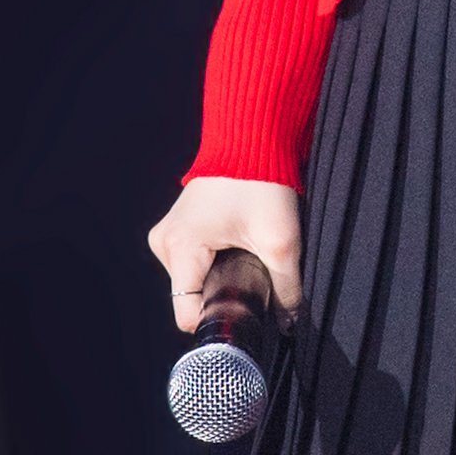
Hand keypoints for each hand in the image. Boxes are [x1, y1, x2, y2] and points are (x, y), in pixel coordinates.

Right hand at [148, 176, 303, 335]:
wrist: (254, 135)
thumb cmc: (262, 179)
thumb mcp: (280, 239)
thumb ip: (286, 287)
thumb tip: (290, 321)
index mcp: (180, 248)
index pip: (188, 314)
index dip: (219, 319)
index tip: (245, 313)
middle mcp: (164, 243)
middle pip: (192, 297)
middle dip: (222, 293)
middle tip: (251, 271)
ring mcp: (168, 233)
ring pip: (193, 280)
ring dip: (218, 275)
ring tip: (243, 251)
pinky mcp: (179, 225)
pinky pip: (192, 261)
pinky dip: (213, 260)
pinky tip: (234, 243)